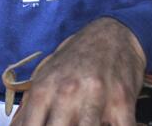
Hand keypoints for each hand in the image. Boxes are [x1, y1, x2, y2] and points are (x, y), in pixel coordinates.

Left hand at [10, 17, 145, 125]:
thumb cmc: (75, 59)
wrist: (112, 34)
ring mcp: (95, 98)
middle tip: (65, 125)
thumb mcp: (45, 78)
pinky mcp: (122, 103)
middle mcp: (67, 93)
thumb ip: (29, 109)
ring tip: (85, 124)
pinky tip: (109, 124)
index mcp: (43, 90)